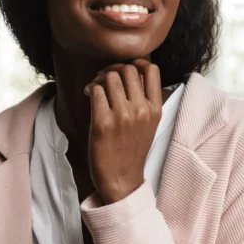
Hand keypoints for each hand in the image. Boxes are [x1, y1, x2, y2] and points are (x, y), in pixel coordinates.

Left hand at [85, 59, 162, 204]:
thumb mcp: (149, 124)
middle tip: (105, 79)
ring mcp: (123, 116)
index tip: (125, 70)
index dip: (136, 63)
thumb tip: (130, 73)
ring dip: (100, 78)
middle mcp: (141, 110)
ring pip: (110, 76)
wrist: (122, 180)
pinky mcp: (103, 122)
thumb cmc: (131, 151)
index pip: (151, 69)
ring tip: (96, 88)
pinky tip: (88, 95)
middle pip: (128, 69)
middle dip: (113, 69)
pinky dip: (90, 88)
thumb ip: (144, 100)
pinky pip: (95, 90)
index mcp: (155, 109)